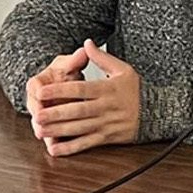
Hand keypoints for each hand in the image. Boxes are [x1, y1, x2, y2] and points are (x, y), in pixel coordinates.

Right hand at [26, 45, 89, 144]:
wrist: (61, 83)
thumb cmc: (64, 73)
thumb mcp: (68, 64)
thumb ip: (75, 60)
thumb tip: (85, 50)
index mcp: (39, 82)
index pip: (35, 86)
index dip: (39, 90)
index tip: (41, 93)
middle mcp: (37, 100)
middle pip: (35, 108)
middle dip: (39, 114)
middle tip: (41, 120)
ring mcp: (42, 114)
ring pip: (41, 124)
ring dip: (45, 132)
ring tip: (48, 139)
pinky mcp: (49, 125)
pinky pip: (50, 134)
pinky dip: (53, 141)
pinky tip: (56, 149)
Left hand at [29, 40, 141, 156]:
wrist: (156, 112)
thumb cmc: (137, 90)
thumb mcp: (123, 69)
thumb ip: (102, 58)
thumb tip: (87, 43)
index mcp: (107, 89)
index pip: (80, 90)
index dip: (60, 91)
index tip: (41, 91)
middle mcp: (106, 108)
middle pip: (77, 111)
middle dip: (55, 114)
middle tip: (36, 115)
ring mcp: (106, 124)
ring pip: (79, 128)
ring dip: (58, 130)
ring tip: (40, 130)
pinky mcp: (108, 137)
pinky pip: (87, 144)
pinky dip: (71, 148)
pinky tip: (55, 149)